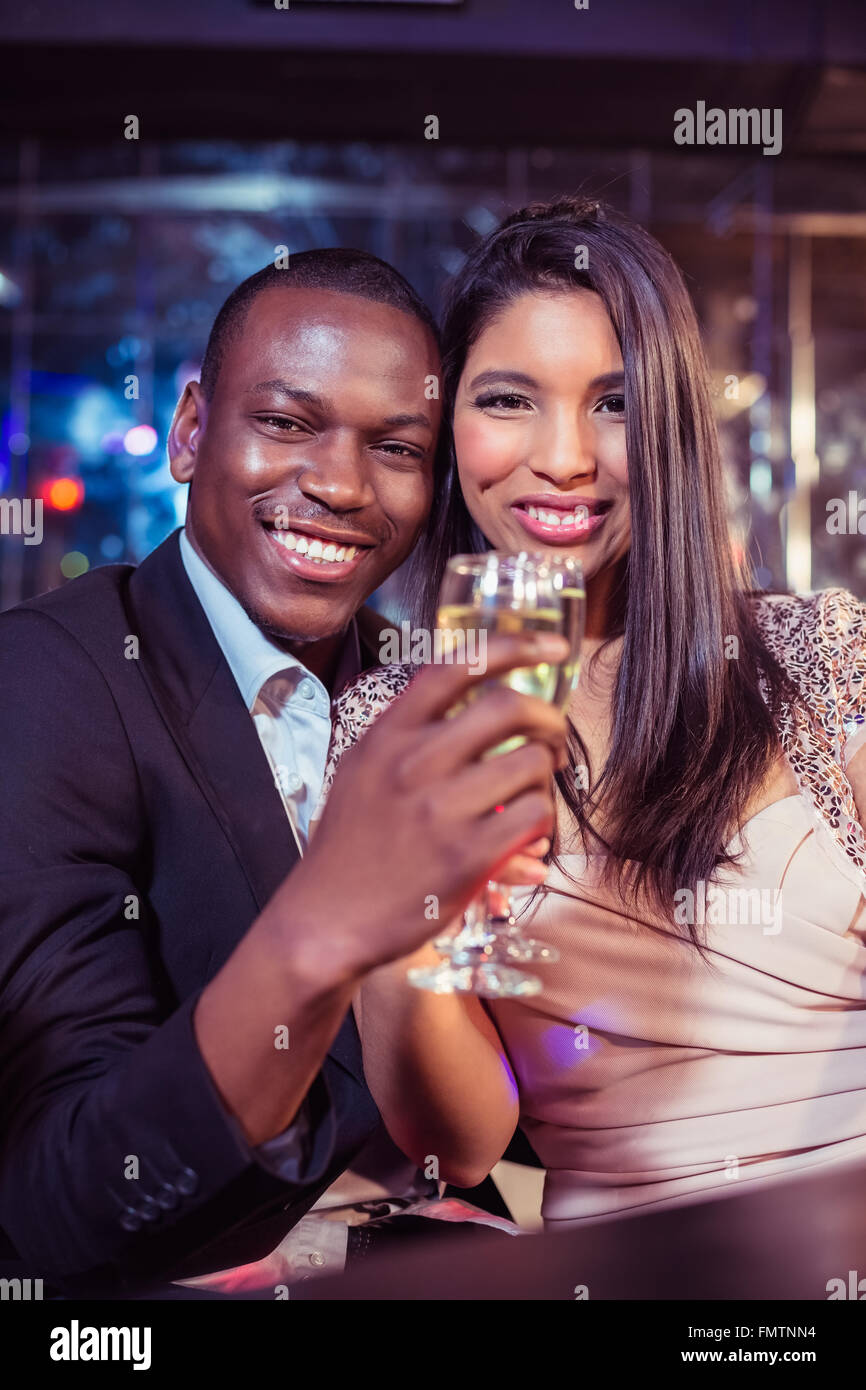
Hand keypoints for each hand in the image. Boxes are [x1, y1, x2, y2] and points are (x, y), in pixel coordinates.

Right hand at [273, 632, 568, 978]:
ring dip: (545, 779)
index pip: (455, 667)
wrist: (324, 922)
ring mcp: (440, 808)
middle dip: (549, 718)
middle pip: (509, 707)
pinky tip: (526, 837)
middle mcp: (412, 763)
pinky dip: (542, 823)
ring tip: (531, 799)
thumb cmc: (349, 848)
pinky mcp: (465, 856)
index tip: (552, 650)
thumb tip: (477, 708)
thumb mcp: (361, 772)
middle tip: (552, 739)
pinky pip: (534, 816)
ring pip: (531, 763)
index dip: (513, 647)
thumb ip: (407, 736)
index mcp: (387, 736)